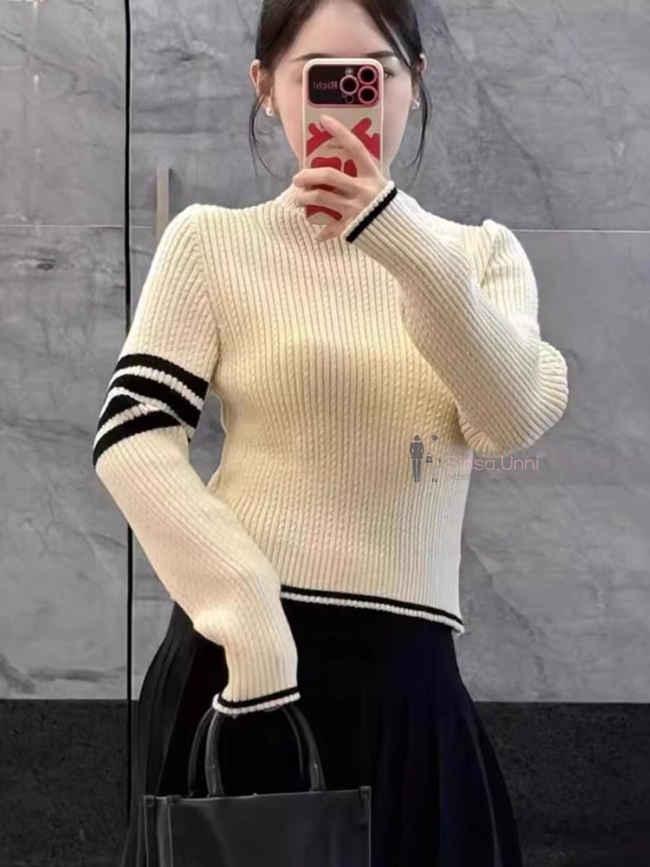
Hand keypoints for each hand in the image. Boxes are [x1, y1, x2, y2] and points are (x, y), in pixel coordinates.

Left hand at [292, 114, 388, 242]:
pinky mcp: (352, 227)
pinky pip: (332, 229)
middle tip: (297, 178)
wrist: (403, 234)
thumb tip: (343, 170)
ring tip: (298, 200)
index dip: (340, 132)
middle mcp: (363, 190)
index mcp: (372, 176)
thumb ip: (365, 179)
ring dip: (305, 198)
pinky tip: (318, 235)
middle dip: (309, 175)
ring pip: (322, 198)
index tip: (323, 119)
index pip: (355, 148)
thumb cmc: (391, 208)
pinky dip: (323, 233)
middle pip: (329, 175)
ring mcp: (356, 209)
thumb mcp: (382, 187)